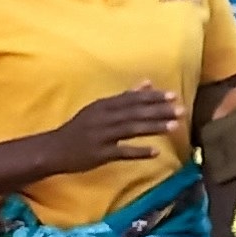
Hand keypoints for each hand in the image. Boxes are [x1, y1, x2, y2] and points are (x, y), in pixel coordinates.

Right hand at [50, 85, 184, 170]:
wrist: (54, 149)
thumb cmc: (80, 128)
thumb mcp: (99, 109)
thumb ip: (124, 97)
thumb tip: (147, 82)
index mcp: (103, 105)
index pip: (131, 98)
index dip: (152, 97)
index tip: (172, 95)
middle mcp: (103, 118)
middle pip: (134, 112)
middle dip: (158, 111)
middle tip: (180, 110)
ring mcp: (101, 136)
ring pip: (130, 129)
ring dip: (153, 127)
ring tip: (174, 127)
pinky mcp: (99, 154)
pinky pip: (121, 153)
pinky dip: (138, 152)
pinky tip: (155, 153)